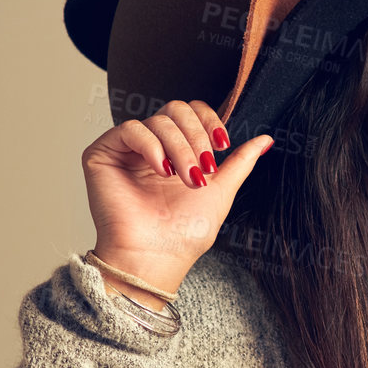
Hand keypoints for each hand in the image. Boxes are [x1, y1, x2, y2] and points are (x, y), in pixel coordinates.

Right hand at [81, 99, 273, 296]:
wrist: (157, 258)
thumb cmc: (184, 234)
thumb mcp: (221, 191)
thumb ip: (240, 162)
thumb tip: (266, 139)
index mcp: (176, 151)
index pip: (191, 112)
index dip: (208, 120)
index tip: (222, 144)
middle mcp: (151, 147)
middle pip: (176, 110)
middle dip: (196, 137)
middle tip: (203, 169)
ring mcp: (126, 151)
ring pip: (157, 121)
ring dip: (180, 149)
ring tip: (185, 179)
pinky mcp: (102, 155)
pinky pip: (130, 129)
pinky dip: (151, 146)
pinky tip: (161, 170)